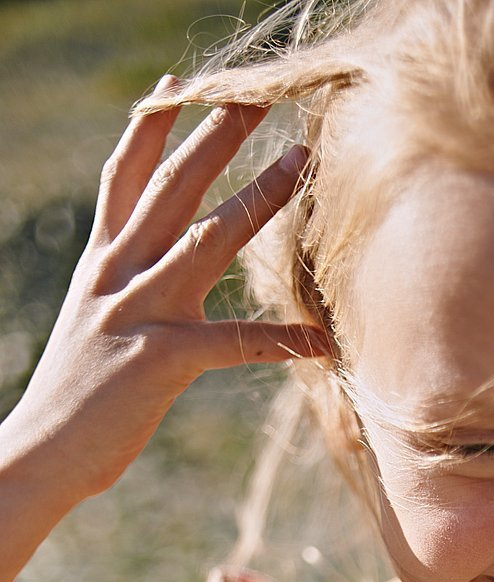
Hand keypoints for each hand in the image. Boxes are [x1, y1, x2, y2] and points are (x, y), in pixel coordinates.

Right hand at [4, 80, 329, 506]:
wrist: (41, 452)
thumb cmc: (75, 400)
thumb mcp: (94, 328)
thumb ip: (122, 293)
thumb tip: (148, 278)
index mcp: (101, 266)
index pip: (124, 179)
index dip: (152, 128)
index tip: (179, 84)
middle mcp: (117, 275)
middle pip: (172, 188)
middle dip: (216, 136)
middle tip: (259, 94)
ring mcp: (138, 312)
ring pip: (207, 238)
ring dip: (259, 198)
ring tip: (302, 163)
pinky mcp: (161, 359)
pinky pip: (234, 343)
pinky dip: (281, 341)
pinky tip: (320, 341)